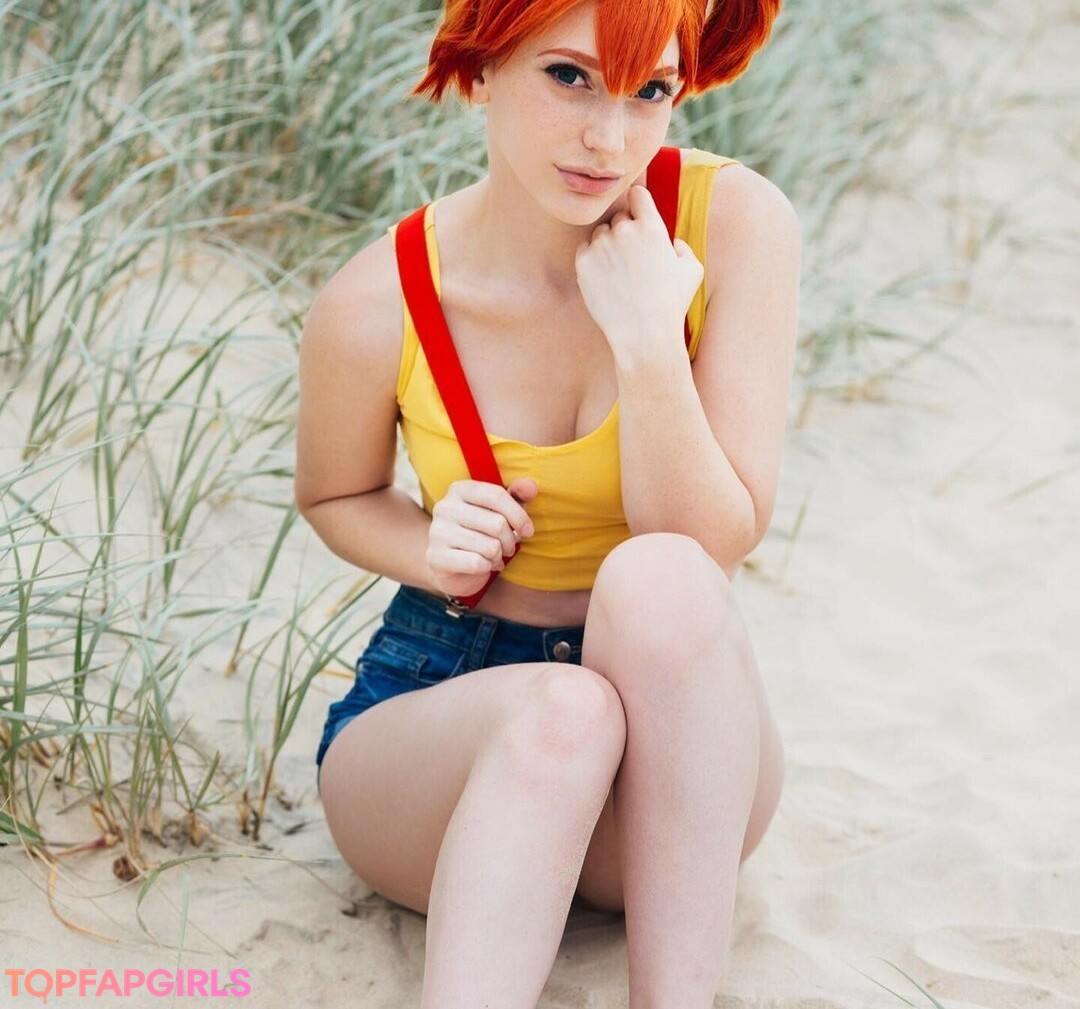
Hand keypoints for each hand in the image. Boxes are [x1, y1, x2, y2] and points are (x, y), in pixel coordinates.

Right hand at [427, 477, 537, 597]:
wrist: (451, 565)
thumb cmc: (481, 532)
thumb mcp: (501, 511)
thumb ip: (517, 495)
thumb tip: (532, 485)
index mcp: (459, 489)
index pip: (497, 496)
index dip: (519, 515)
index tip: (528, 531)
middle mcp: (444, 507)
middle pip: (497, 523)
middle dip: (510, 540)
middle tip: (509, 548)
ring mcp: (437, 532)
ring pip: (489, 546)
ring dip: (499, 556)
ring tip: (495, 557)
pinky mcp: (436, 557)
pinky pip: (477, 563)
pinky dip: (487, 567)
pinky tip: (484, 566)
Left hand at [574, 184, 703, 360]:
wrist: (642, 333)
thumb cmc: (670, 305)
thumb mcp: (693, 272)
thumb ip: (683, 249)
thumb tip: (672, 243)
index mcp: (652, 227)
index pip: (637, 194)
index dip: (637, 203)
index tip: (637, 214)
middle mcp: (624, 231)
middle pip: (618, 217)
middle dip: (624, 232)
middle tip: (631, 260)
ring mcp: (601, 245)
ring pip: (600, 233)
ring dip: (606, 245)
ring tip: (618, 273)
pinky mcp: (583, 262)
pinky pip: (584, 249)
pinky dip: (592, 259)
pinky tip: (605, 278)